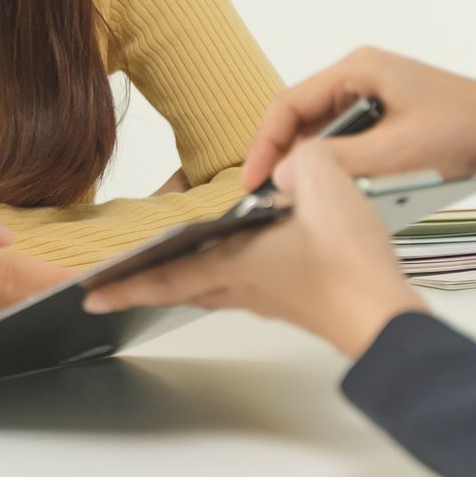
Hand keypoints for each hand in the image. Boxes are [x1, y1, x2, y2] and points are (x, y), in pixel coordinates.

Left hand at [85, 142, 423, 357]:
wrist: (386, 319)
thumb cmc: (352, 264)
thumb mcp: (325, 184)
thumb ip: (301, 157)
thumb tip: (288, 159)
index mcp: (237, 262)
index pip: (165, 275)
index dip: (125, 282)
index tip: (89, 292)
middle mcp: (244, 286)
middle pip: (179, 289)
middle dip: (140, 289)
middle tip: (107, 292)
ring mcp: (270, 298)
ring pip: (209, 290)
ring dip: (180, 283)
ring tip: (158, 274)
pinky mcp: (296, 302)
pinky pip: (241, 289)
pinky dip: (221, 278)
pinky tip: (236, 262)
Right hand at [242, 48, 475, 210]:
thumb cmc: (466, 130)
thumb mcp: (395, 153)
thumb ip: (336, 162)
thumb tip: (285, 175)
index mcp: (358, 69)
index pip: (288, 104)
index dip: (264, 143)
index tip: (253, 180)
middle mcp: (361, 73)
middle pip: (301, 115)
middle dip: (283, 154)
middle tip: (270, 194)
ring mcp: (376, 91)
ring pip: (323, 128)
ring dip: (311, 160)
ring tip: (300, 194)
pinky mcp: (389, 111)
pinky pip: (347, 135)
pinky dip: (335, 160)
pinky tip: (337, 186)